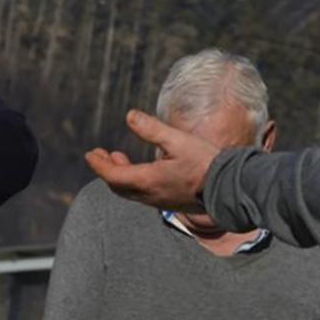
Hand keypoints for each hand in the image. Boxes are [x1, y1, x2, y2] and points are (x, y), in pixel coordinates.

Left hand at [85, 110, 217, 212]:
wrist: (230, 188)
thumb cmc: (205, 162)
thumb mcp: (178, 140)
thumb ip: (152, 129)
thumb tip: (128, 116)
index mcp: (149, 180)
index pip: (113, 176)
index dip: (99, 164)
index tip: (90, 153)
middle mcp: (151, 195)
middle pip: (118, 186)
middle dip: (106, 169)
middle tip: (99, 154)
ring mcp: (161, 201)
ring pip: (131, 191)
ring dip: (120, 176)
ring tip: (117, 157)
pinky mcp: (171, 203)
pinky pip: (143, 195)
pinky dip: (134, 181)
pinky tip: (142, 170)